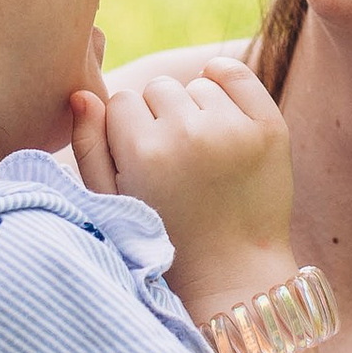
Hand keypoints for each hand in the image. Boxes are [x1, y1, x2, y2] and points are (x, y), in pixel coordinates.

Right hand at [69, 57, 295, 306]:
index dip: (128, 130)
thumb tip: (82, 94)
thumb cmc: (165, 242)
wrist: (233, 276)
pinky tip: (220, 110)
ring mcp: (234, 129)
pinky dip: (225, 82)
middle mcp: (189, 133)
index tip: (142, 161)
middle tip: (174, 161)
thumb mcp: (112, 203)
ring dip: (195, 110)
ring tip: (201, 155)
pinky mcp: (270, 128)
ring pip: (198, 85)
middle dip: (160, 117)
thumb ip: (89, 147)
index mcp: (145, 151)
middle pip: (159, 88)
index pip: (121, 100)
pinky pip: (237, 76)